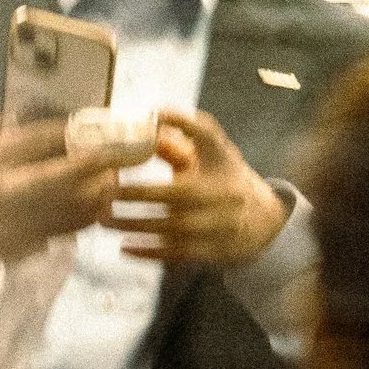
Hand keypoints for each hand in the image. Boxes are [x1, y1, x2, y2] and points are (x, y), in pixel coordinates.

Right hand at [0, 110, 113, 274]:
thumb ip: (10, 123)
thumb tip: (53, 105)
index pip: (46, 136)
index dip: (79, 129)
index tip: (100, 123)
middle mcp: (8, 188)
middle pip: (70, 173)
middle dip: (101, 160)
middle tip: (118, 152)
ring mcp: (19, 220)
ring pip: (78, 204)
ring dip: (102, 189)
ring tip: (111, 177)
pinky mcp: (27, 245)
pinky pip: (71, 228)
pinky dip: (88, 214)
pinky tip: (94, 203)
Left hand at [103, 107, 290, 265]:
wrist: (264, 223)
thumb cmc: (225, 182)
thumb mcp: (211, 160)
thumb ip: (179, 147)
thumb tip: (146, 129)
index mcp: (223, 161)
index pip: (208, 136)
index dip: (184, 123)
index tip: (154, 116)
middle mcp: (225, 191)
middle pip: (182, 192)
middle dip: (141, 192)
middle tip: (107, 191)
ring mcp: (222, 223)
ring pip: (175, 226)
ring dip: (136, 223)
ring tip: (104, 220)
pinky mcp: (215, 250)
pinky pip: (179, 252)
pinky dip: (150, 252)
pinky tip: (125, 247)